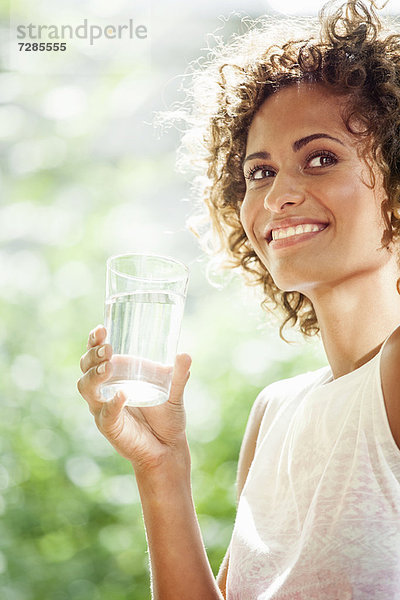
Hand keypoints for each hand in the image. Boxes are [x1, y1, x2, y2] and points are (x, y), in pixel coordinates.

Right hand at [77, 325, 191, 471]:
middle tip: (107, 348)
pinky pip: (106, 413)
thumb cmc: (167, 416)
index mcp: (116, 375)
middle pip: (85, 367)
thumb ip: (178, 375)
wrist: (169, 447)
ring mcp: (103, 408)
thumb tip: (184, 355)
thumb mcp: (174, 392)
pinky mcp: (109, 426)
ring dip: (94, 376)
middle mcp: (104, 389)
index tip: (101, 328)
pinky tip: (123, 394)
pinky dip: (113, 403)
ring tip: (108, 367)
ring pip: (86, 389)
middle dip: (92, 355)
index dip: (94, 341)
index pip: (96, 354)